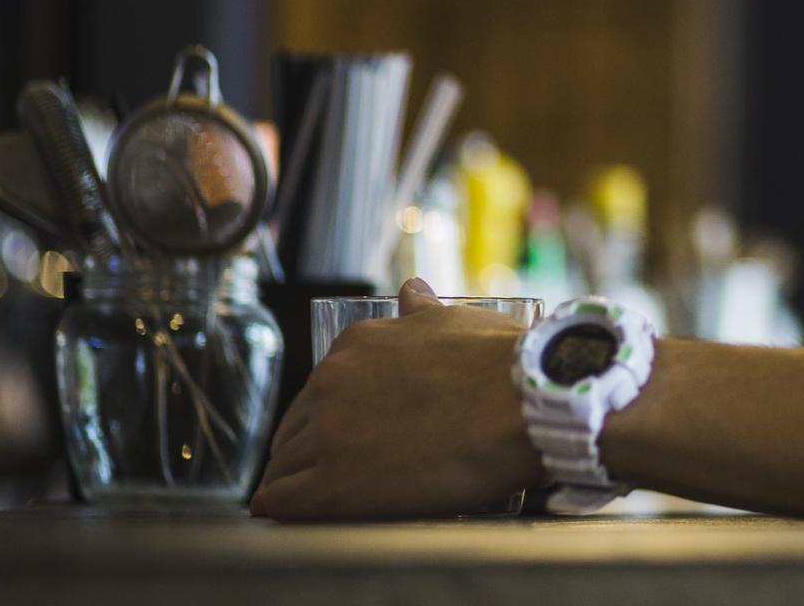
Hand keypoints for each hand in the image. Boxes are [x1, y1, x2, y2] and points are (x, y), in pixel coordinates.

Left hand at [251, 278, 543, 519]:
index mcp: (355, 344)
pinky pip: (279, 501)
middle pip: (294, 427)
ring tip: (312, 498)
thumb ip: (421, 310)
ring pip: (282, 464)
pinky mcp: (334, 484)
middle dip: (308, 448)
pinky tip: (288, 514)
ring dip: (295, 479)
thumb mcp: (454, 321)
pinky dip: (281, 508)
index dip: (330, 415)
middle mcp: (330, 383)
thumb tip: (412, 289)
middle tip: (332, 470)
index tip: (346, 432)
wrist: (524, 405)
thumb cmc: (499, 363)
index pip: (318, 389)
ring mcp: (328, 433)